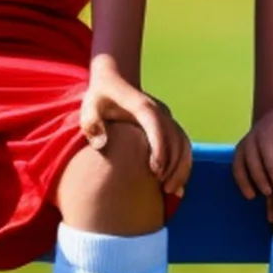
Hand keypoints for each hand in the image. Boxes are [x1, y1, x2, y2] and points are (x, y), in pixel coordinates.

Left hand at [80, 64, 193, 197]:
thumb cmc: (99, 98)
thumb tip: (102, 145)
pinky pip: (183, 144)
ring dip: (182, 167)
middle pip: (175, 137)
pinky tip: (178, 186)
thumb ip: (91, 123)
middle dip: (173, 164)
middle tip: (163, 189)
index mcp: (141, 105)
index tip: (155, 171)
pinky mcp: (169, 125)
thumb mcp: (88, 107)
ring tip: (172, 191)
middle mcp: (159, 110)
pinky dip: (184, 164)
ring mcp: (167, 117)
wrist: (115, 80)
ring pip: (183, 142)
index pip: (155, 125)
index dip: (159, 148)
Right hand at [233, 104, 272, 206]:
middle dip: (261, 177)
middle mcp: (254, 134)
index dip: (272, 167)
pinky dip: (241, 181)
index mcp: (270, 128)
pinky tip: (251, 195)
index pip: (268, 147)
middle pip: (252, 157)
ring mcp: (246, 143)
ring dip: (250, 180)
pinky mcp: (241, 151)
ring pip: (242, 162)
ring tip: (265, 195)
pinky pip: (236, 166)